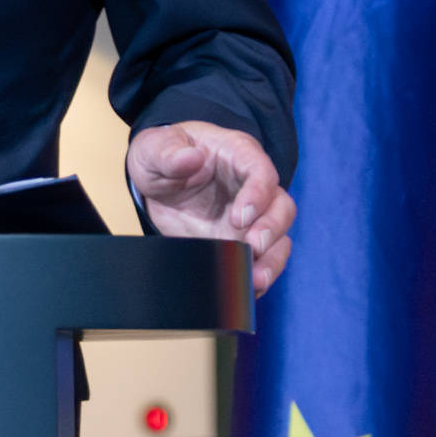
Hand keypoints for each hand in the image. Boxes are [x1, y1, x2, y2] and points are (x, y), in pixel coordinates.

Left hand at [124, 119, 292, 287]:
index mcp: (238, 155)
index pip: (261, 171)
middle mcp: (252, 188)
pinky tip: (247, 290)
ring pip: (279, 238)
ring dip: (271, 260)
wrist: (157, 180)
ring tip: (256, 279)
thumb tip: (190, 158)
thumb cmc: (163, 155)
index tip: (240, 217)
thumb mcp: (154, 147)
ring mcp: (251, 218)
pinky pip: (261, 261)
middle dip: (272, 229)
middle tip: (253, 246)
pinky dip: (258, 276)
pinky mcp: (240, 242)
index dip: (258, 194)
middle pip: (281, 206)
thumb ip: (168, 152)